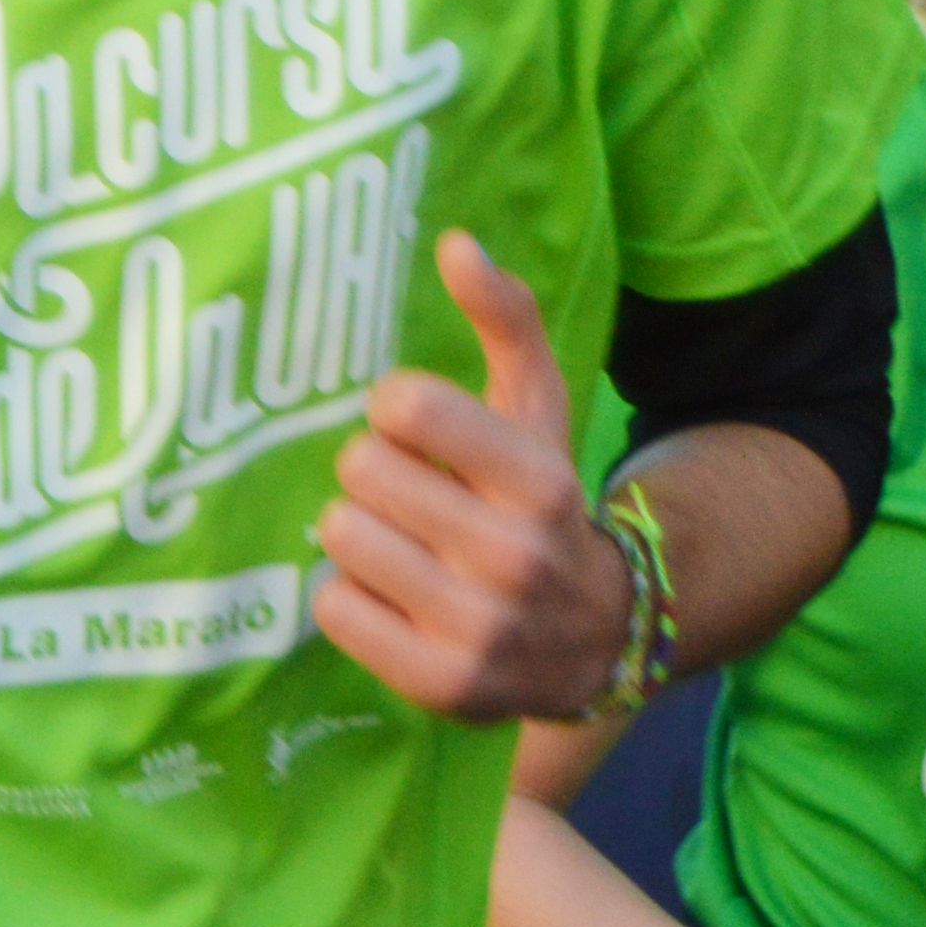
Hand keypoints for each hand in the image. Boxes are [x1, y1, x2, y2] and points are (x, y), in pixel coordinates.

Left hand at [317, 233, 627, 722]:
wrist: (593, 638)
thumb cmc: (538, 505)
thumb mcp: (538, 409)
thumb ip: (505, 318)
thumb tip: (455, 242)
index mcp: (540, 479)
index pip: (404, 406)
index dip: (396, 412)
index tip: (419, 433)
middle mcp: (516, 556)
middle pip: (359, 472)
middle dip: (372, 477)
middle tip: (406, 499)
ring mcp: (480, 627)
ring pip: (339, 538)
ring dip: (357, 538)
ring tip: (402, 549)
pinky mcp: (440, 684)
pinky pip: (331, 607)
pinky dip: (348, 599)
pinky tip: (393, 599)